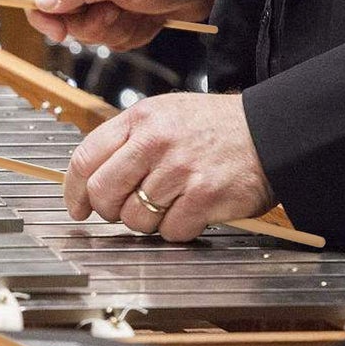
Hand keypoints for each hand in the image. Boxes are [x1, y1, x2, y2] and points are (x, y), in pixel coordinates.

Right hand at [18, 0, 225, 48]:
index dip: (40, 10)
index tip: (59, 30)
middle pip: (60, 15)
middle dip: (89, 23)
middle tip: (115, 10)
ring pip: (86, 31)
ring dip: (113, 29)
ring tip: (136, 11)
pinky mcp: (118, 15)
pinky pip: (109, 38)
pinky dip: (129, 34)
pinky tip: (146, 18)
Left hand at [65, 92, 272, 240]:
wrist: (271, 130)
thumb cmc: (213, 127)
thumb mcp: (162, 115)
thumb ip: (125, 141)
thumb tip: (89, 179)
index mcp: (139, 119)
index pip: (85, 158)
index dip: (73, 190)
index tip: (76, 207)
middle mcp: (155, 142)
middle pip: (102, 193)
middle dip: (107, 211)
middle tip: (122, 210)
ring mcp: (180, 170)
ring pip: (135, 218)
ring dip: (147, 221)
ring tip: (167, 203)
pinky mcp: (205, 196)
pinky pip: (171, 231)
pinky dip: (178, 229)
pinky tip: (190, 210)